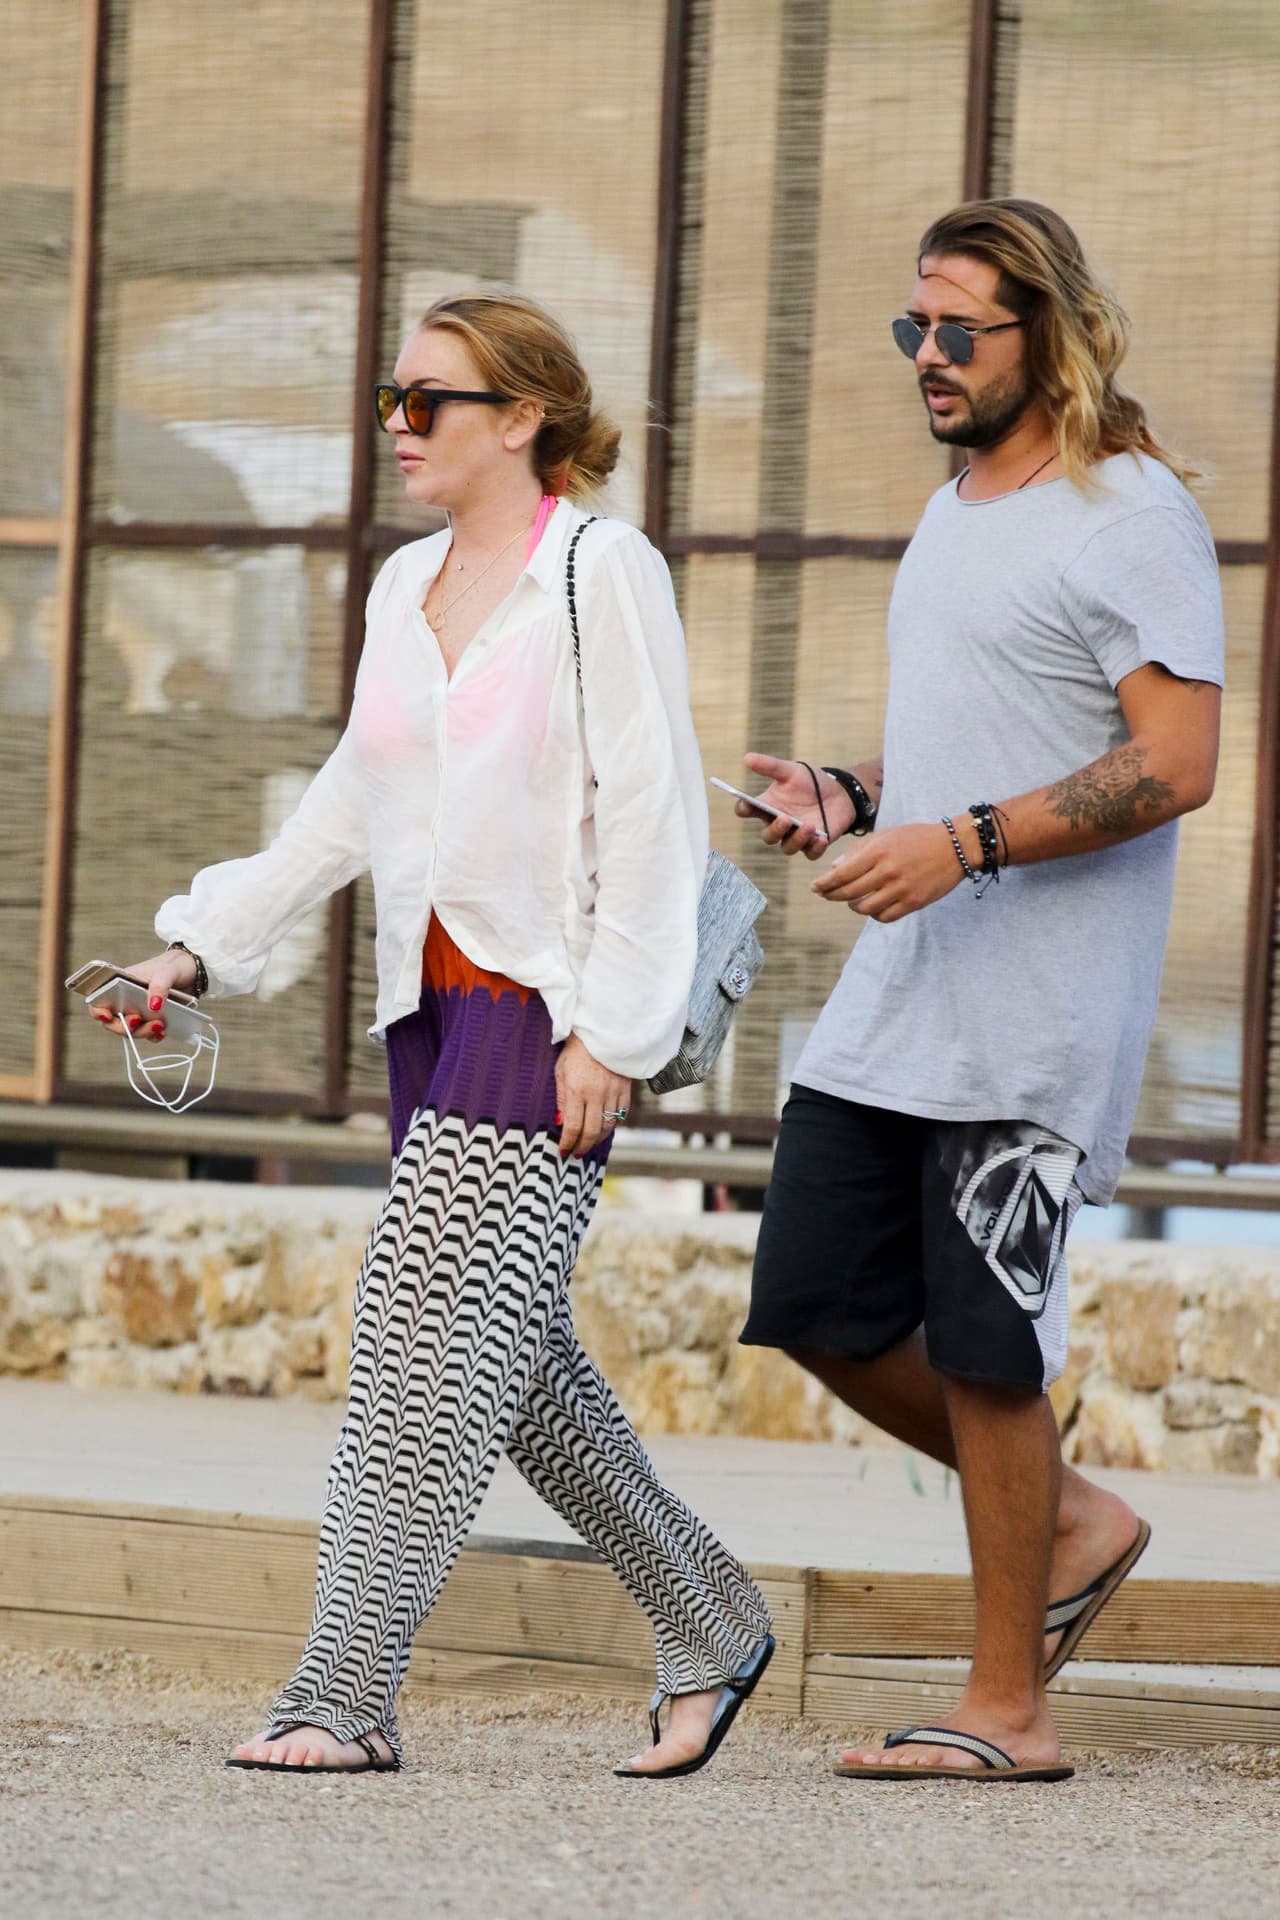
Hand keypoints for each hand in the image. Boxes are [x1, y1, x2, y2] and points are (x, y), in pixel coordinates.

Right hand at [87, 949, 197, 1044]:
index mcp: (121, 983)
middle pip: (114, 1021)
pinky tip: (162, 1032)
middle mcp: (126, 999)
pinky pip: (148, 1033)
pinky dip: (153, 1036)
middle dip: (124, 1026)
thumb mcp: (167, 972)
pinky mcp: (153, 1019)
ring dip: (142, 1031)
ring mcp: (139, 1010)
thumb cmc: (175, 965)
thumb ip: (159, 986)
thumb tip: (152, 1006)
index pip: (99, 999)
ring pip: (131, 1030)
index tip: (106, 1016)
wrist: (195, 972)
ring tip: (159, 1024)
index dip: (97, 1010)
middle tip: (138, 1019)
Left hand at [555, 1035, 630, 1159]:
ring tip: (589, 1143)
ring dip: (598, 1139)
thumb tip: (561, 1123)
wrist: (603, 1032)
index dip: (568, 1143)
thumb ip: (562, 1099)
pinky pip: (621, 1115)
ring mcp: (613, 1093)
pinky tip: (604, 1128)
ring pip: (608, 1127)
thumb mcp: (560, 1071)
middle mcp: (596, 1094)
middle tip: (576, 1154)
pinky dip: (612, 1125)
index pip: (573, 1127)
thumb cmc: (576, 1050)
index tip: (564, 1152)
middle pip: (592, 1132)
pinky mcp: (625, 1090)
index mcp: (577, 1090)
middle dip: (582, 1147)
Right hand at [735, 754, 849, 859]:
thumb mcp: (791, 771)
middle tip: (785, 818)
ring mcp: (795, 837)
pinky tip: (822, 838)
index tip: (745, 806)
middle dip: (775, 829)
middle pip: (768, 836)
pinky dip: (815, 848)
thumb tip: (747, 758)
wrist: (840, 792)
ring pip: (788, 847)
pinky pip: (811, 854)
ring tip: (809, 826)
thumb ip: (770, 766)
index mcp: (768, 806)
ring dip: (797, 839)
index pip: (747, 811)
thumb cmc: (811, 782)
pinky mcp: (814, 845)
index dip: (743, 810)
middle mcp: (778, 825)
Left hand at [811, 822, 966, 920]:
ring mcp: (901, 889)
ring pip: (864, 908)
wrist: (954, 847)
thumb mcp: (887, 835)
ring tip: (853, 901)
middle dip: (832, 895)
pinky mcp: (913, 902)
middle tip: (827, 894)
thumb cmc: (917, 838)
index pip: (841, 874)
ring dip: (854, 906)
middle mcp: (887, 872)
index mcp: (878, 852)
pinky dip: (874, 914)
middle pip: (848, 893)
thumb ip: (859, 850)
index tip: (815, 887)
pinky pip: (884, 916)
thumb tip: (834, 868)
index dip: (824, 884)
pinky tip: (873, 907)